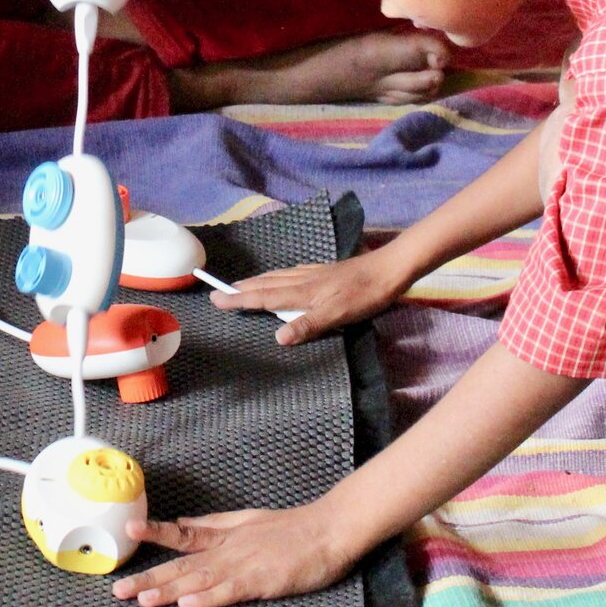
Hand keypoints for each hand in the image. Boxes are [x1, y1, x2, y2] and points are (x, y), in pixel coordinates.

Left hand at [113, 504, 364, 606]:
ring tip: (143, 600)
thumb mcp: (248, 520)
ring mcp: (244, 565)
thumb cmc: (293, 529)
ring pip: (199, 580)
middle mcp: (228, 550)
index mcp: (225, 536)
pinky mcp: (262, 581)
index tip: (130, 530)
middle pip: (182, 566)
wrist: (329, 530)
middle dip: (149, 578)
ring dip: (170, 591)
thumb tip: (184, 523)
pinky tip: (188, 605)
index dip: (157, 533)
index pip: (184, 535)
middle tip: (118, 590)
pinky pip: (230, 591)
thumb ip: (214, 524)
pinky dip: (209, 598)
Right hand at [211, 246, 415, 344]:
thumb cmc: (365, 295)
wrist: (389, 269)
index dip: (239, 299)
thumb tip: (277, 337)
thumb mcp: (338, 315)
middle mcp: (303, 280)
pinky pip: (291, 275)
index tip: (217, 298)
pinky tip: (282, 278)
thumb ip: (307, 325)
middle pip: (265, 283)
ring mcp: (313, 274)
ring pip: (277, 277)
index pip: (263, 296)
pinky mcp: (324, 272)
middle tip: (220, 291)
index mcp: (302, 292)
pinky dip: (277, 277)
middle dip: (242, 288)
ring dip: (257, 282)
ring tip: (243, 285)